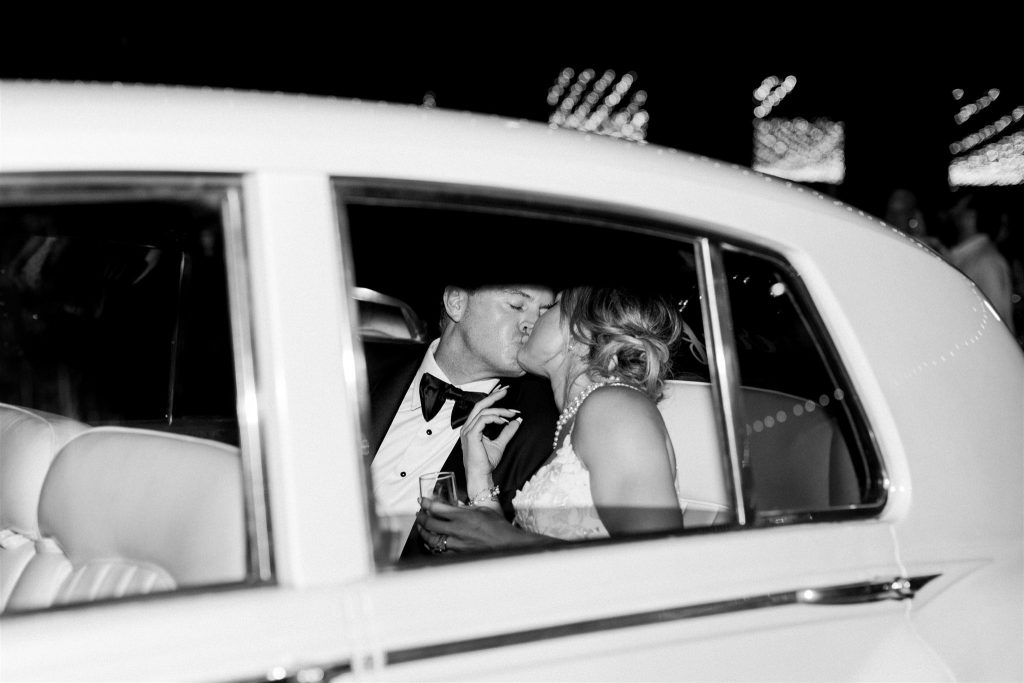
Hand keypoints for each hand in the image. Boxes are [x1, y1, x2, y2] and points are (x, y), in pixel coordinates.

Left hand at [417, 497, 540, 552]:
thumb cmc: (498, 528)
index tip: (423, 501)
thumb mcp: (482, 510)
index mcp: (462, 516)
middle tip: (419, 513)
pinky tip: (431, 543)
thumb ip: (465, 508)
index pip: (437, 508)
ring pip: (431, 539)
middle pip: (430, 523)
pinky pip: (439, 551)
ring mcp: (456, 545)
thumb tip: (454, 505)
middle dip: (421, 517)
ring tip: (422, 528)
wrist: (507, 544)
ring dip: (423, 532)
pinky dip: (432, 546)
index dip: (427, 503)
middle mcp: (456, 531)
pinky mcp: (458, 555)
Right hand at [460, 385, 520, 475]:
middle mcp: (467, 427)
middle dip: (493, 396)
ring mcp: (468, 431)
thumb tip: (516, 422)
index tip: (504, 394)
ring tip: (511, 413)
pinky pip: (482, 420)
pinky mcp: (471, 435)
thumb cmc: (486, 463)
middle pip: (479, 405)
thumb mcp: (500, 444)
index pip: (481, 409)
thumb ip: (507, 432)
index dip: (492, 400)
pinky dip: (494, 418)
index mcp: (472, 428)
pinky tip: (503, 421)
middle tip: (506, 391)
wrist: (480, 475)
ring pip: (483, 412)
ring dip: (499, 410)